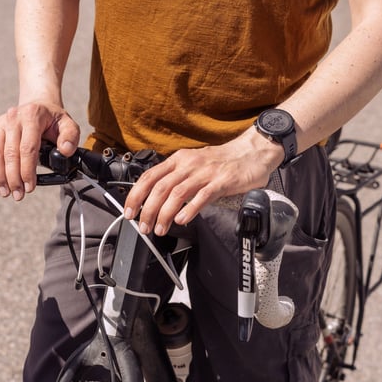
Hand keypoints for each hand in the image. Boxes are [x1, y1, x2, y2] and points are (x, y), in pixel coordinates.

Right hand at [0, 101, 79, 200]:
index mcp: (32, 115)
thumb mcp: (68, 124)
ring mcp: (1, 122)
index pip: (28, 148)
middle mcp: (14, 117)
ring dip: (1, 177)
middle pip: (10, 153)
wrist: (38, 105)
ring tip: (6, 193)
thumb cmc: (53, 120)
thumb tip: (66, 150)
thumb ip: (71, 137)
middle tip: (19, 195)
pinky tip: (0, 183)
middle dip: (14, 178)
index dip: (28, 170)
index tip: (30, 187)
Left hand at [123, 127, 284, 235]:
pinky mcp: (222, 181)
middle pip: (160, 187)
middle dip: (147, 209)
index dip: (136, 195)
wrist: (251, 153)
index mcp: (178, 160)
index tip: (130, 211)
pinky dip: (190, 209)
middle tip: (143, 226)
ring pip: (177, 193)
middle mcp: (188, 164)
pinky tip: (182, 220)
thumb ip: (176, 180)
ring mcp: (205, 172)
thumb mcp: (193, 166)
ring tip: (160, 228)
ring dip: (165, 213)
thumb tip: (156, 199)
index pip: (150, 176)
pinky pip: (202, 196)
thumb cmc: (222, 162)